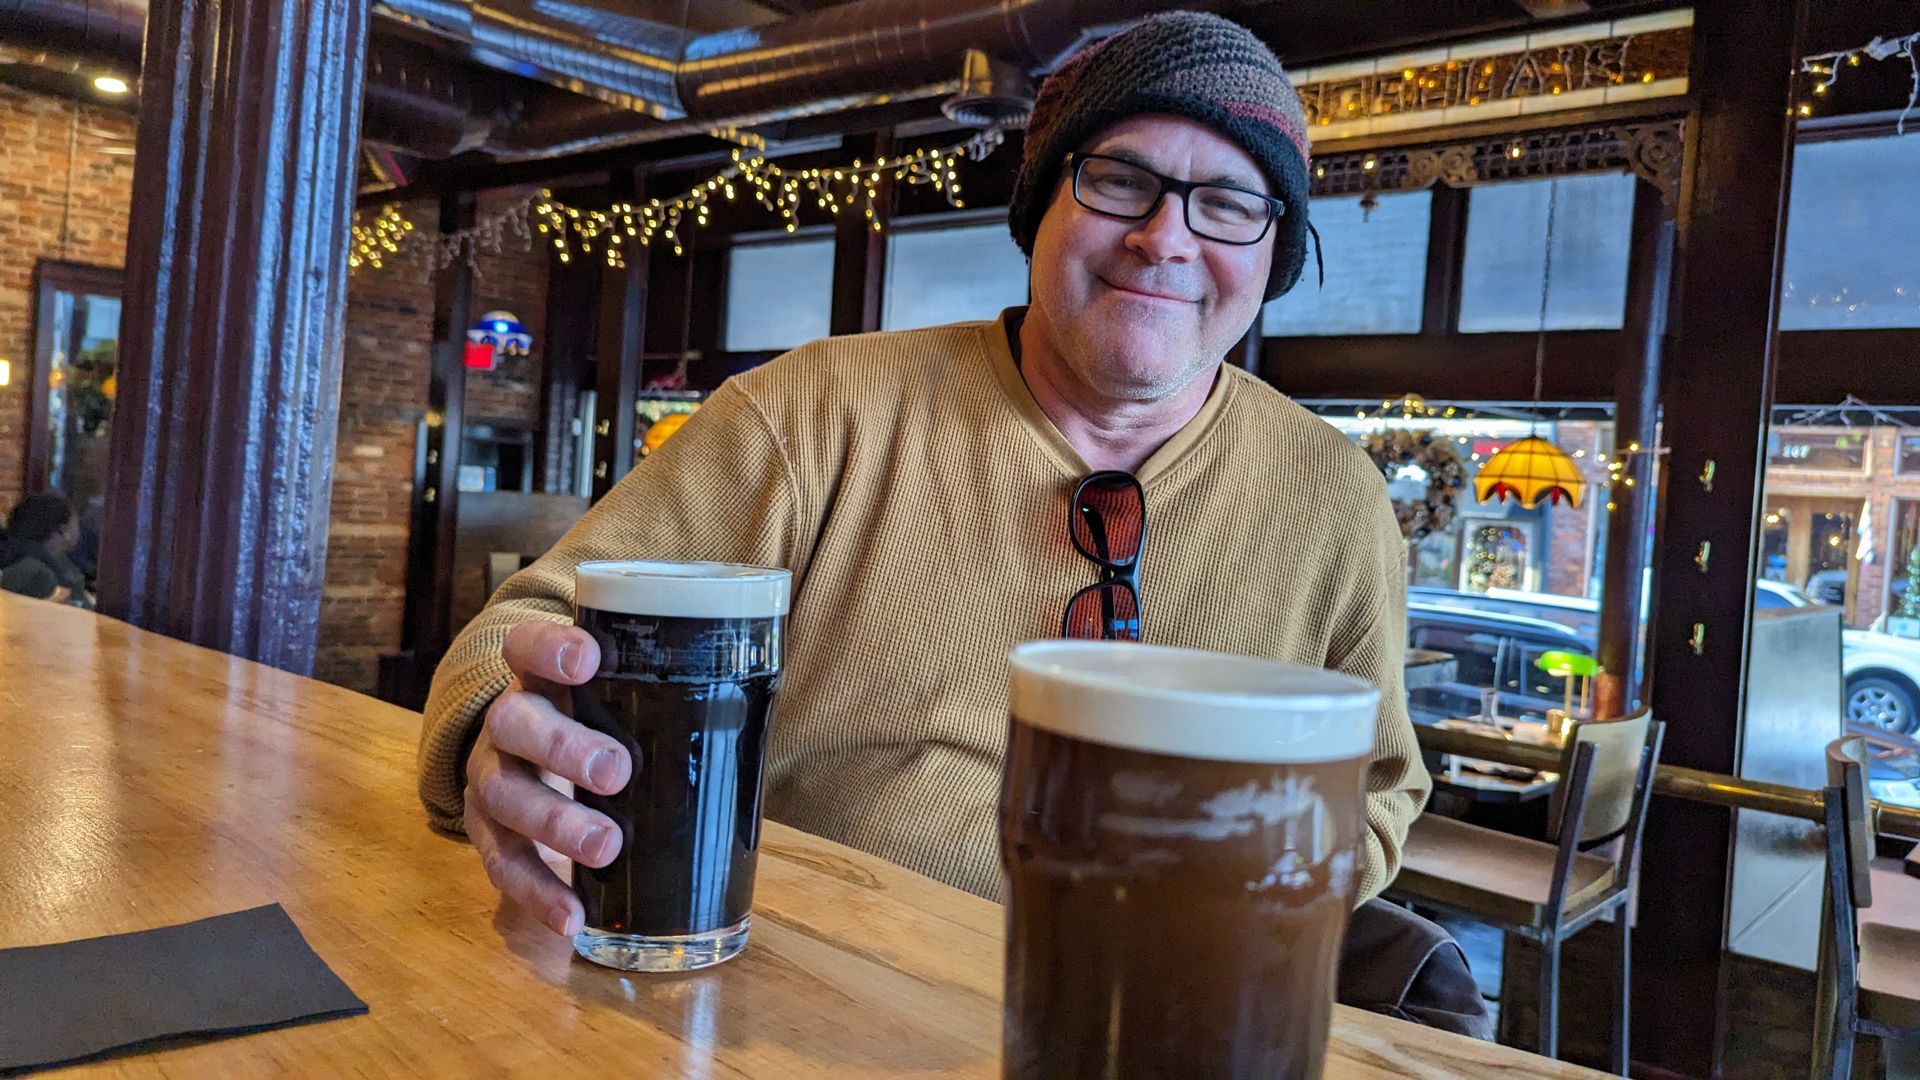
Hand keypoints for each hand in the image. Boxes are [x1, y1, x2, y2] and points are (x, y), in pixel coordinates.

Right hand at [465, 620, 632, 935]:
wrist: (530, 758)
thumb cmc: (596, 721)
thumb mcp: (616, 695)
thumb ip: (662, 695)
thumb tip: (754, 706)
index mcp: (539, 677)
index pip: (526, 646)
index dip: (549, 649)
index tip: (589, 659)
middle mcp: (506, 722)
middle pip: (513, 722)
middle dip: (563, 747)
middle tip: (618, 771)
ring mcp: (491, 777)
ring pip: (503, 794)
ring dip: (555, 822)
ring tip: (606, 846)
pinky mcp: (488, 833)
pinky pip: (503, 865)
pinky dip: (537, 893)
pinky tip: (573, 917)